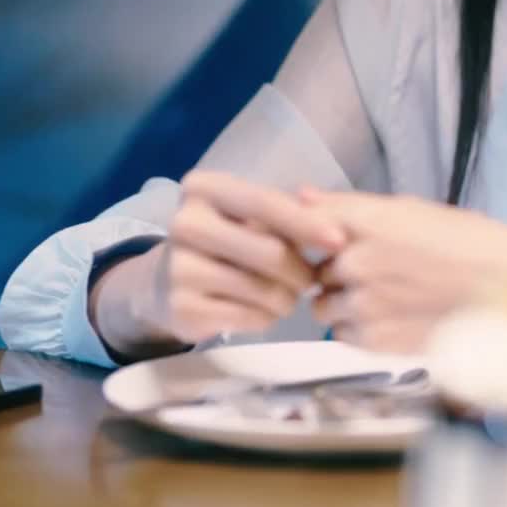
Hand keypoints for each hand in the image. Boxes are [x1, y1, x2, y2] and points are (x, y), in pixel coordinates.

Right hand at [89, 171, 334, 355]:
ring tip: (286, 297)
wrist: (167, 282)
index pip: (265, 203)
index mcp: (203, 188)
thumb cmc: (225, 241)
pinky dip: (266, 318)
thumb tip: (333, 229)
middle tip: (310, 282)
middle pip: (270, 252)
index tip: (339, 241)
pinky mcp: (182, 307)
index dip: (306, 223)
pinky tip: (260, 311)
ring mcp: (179, 267)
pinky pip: (248, 317)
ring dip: (287, 300)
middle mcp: (185, 223)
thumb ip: (288, 213)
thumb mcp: (248, 216)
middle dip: (302, 273)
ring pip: (263, 290)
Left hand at [298, 188, 506, 350]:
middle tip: (374, 275)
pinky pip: (344, 335)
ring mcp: (365, 303)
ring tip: (384, 300)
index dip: (311, 237)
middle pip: (315, 270)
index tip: (324, 243)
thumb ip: (349, 206)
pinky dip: (359, 330)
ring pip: (324, 307)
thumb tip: (303, 195)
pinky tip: (392, 319)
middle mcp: (359, 261)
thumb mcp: (411, 210)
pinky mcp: (376, 340)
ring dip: (343, 304)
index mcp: (368, 222)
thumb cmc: (471, 245)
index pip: (308, 225)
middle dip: (335, 274)